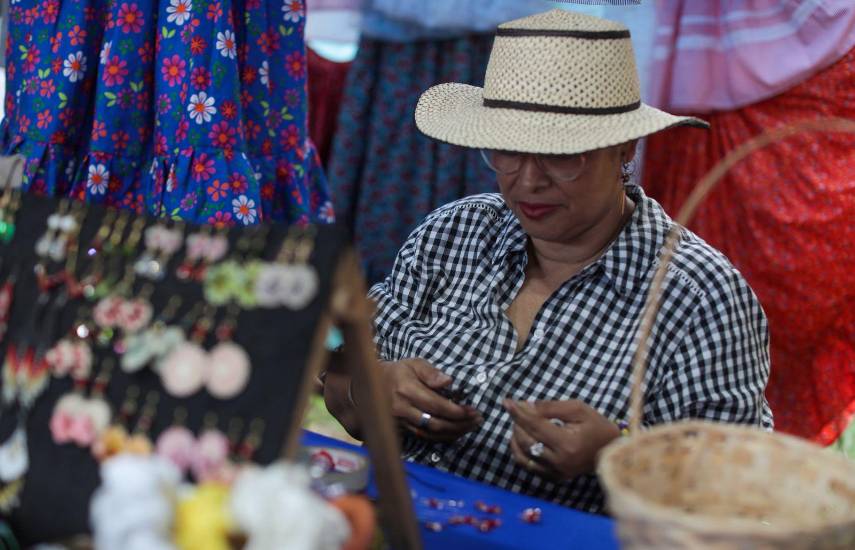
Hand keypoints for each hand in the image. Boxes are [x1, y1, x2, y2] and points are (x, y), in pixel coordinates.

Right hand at [379, 358, 482, 442]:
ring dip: (453, 432)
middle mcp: (403, 409)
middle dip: (459, 424)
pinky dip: (442, 437)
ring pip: (430, 433)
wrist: (372, 385)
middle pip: (435, 423)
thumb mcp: (414, 364)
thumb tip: (448, 382)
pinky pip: (424, 437)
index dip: (456, 411)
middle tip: (476, 420)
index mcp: (407, 390)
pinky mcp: (401, 429)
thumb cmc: (398, 372)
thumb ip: (431, 372)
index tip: (472, 411)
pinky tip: (455, 432)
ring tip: (470, 427)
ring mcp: (401, 422)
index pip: (436, 405)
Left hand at [503, 399, 619, 480]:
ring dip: (515, 437)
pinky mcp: (554, 478)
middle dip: (517, 422)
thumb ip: (551, 407)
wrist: (611, 451)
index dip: (519, 412)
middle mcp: (559, 461)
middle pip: (526, 440)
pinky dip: (519, 452)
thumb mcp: (578, 409)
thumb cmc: (596, 426)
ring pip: (523, 456)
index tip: (507, 402)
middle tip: (516, 409)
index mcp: (567, 443)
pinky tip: (519, 439)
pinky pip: (529, 466)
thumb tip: (527, 406)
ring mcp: (556, 473)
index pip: (535, 425)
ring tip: (518, 422)